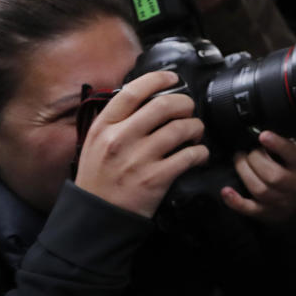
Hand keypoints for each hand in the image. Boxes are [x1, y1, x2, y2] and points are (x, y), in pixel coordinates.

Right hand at [74, 70, 208, 217]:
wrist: (96, 217)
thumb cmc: (99, 179)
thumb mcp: (95, 144)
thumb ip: (116, 121)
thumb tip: (144, 99)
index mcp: (104, 127)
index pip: (132, 92)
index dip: (157, 79)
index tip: (172, 78)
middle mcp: (120, 139)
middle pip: (164, 105)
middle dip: (185, 104)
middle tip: (188, 111)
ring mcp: (139, 158)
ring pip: (182, 128)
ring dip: (196, 128)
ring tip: (195, 134)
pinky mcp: (156, 178)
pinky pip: (190, 155)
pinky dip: (200, 152)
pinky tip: (198, 154)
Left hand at [222, 131, 295, 222]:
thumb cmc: (292, 171)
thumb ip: (285, 143)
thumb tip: (263, 128)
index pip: (294, 155)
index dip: (279, 145)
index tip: (263, 135)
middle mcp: (294, 185)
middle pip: (274, 175)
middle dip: (255, 160)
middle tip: (247, 151)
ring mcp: (279, 201)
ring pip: (260, 190)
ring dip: (244, 173)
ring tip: (239, 160)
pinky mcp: (264, 212)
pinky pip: (249, 209)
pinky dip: (235, 201)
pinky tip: (226, 191)